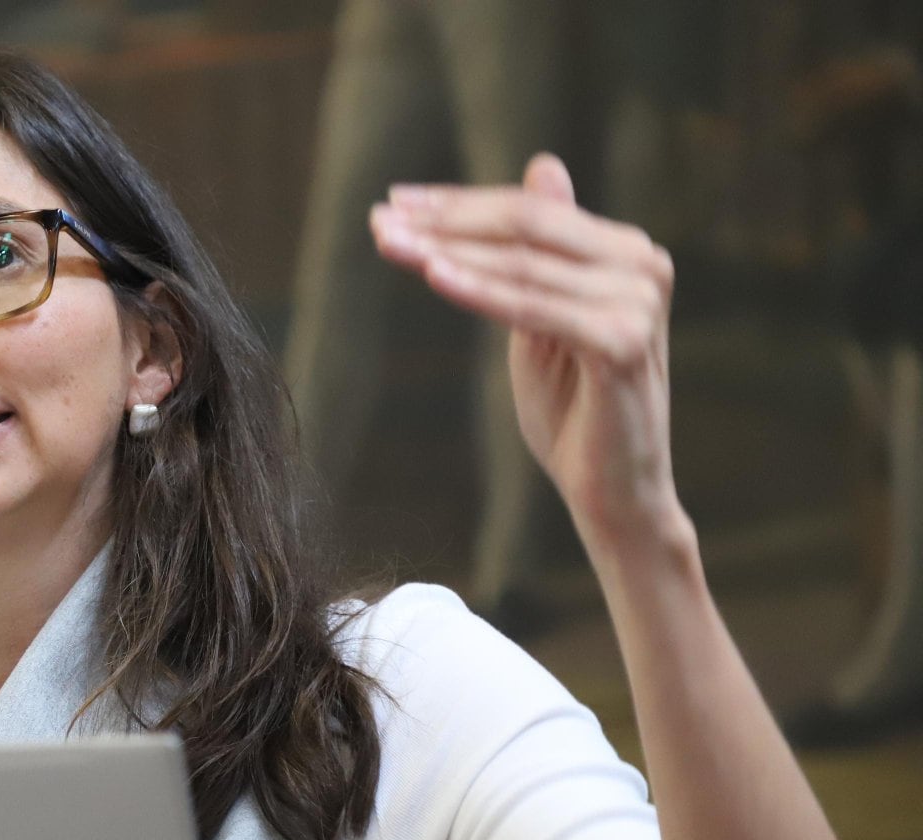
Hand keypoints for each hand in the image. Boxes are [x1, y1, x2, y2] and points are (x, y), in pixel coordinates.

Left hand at [369, 154, 683, 551]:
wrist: (613, 491)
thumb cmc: (574, 409)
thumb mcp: (544, 320)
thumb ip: (541, 251)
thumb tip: (544, 164)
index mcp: (624, 252)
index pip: (528, 212)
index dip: (458, 205)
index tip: (393, 202)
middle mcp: (642, 264)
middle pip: (525, 226)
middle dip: (445, 221)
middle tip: (379, 219)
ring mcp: (638, 302)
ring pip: (523, 264)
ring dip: (449, 251)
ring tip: (390, 244)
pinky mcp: (624, 343)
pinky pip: (534, 308)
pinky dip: (481, 290)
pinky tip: (434, 275)